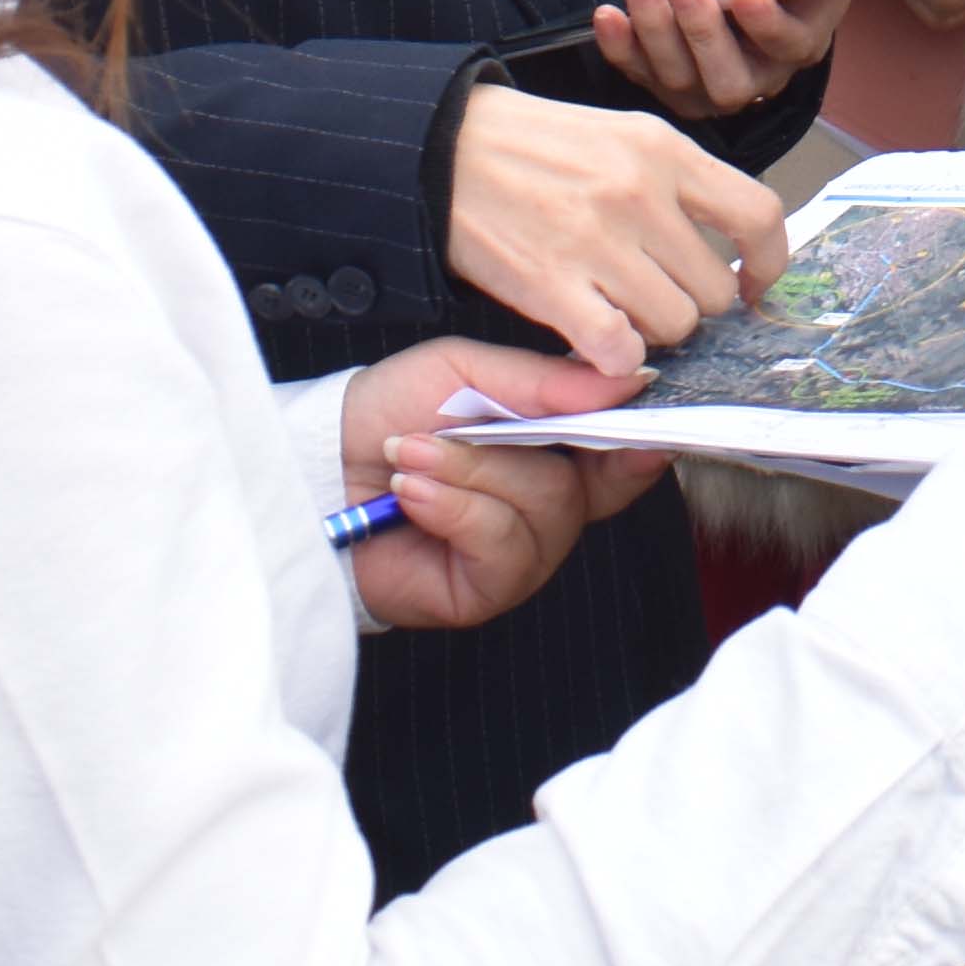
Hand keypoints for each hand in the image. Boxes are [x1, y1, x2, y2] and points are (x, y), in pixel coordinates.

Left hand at [345, 338, 667, 631]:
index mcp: (553, 453)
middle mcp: (545, 509)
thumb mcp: (464, 372)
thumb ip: (544, 380)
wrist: (316, 466)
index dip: (640, 443)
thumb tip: (627, 379)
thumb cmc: (386, 414)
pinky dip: (456, 510)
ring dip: (472, 473)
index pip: (620, 459)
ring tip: (413, 455)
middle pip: (589, 483)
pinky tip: (413, 494)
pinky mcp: (485, 592)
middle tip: (460, 424)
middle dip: (520, 446)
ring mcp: (520, 554)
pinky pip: (503, 549)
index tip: (648, 422)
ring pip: (546, 510)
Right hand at [442, 88, 789, 381]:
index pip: (759, 215)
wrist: (443, 145)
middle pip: (713, 290)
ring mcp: (599, 242)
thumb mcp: (621, 136)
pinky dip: (615, 359)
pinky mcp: (553, 285)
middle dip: (694, 307)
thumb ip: (678, 184)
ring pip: (673, 326)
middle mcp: (641, 195)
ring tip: (624, 315)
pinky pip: (618, 351)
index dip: (768, 263)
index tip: (752, 284)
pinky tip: (598, 341)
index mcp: (665, 151)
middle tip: (662, 301)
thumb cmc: (535, 145)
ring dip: (654, 335)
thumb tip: (729, 248)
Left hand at [589, 0, 929, 120]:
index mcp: (799, 48)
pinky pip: (640, 72)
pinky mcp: (666, 77)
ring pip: (680, 77)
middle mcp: (755, 78)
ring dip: (655, 31)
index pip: (785, 48)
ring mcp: (707, 84)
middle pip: (727, 77)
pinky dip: (620, 47)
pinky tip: (608, 14)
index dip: (764, 25)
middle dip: (698, 31)